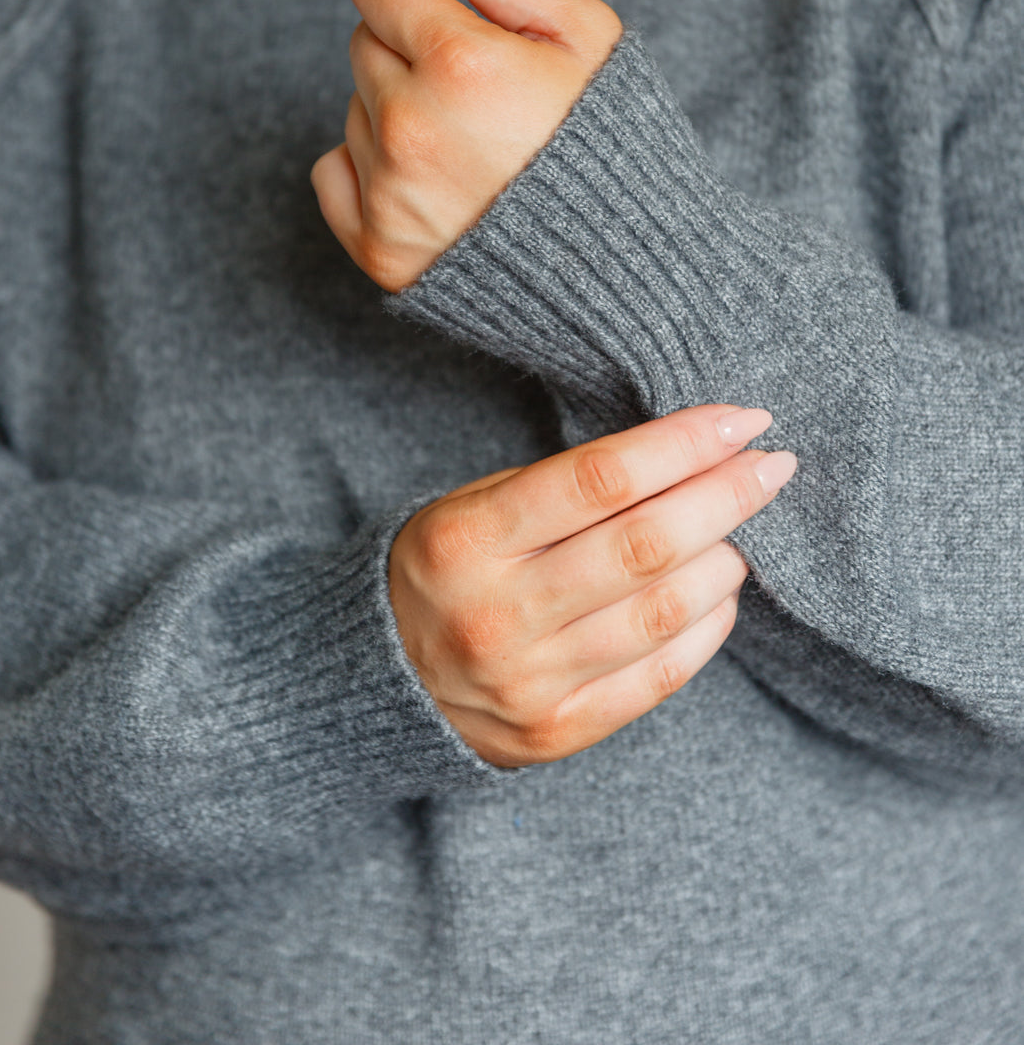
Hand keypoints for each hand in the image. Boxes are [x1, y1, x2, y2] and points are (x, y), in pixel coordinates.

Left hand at [312, 0, 622, 291]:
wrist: (630, 269)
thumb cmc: (613, 140)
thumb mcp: (580, 31)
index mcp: (461, 64)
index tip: (462, 22)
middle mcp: (411, 129)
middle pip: (363, 41)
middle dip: (414, 51)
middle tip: (485, 96)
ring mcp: (388, 196)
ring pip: (355, 106)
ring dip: (400, 111)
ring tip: (476, 147)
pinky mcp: (377, 250)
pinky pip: (334, 169)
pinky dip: (372, 168)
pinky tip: (439, 182)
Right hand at [389, 404, 796, 766]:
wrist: (378, 679)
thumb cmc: (447, 568)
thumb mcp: (475, 507)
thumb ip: (566, 489)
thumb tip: (691, 455)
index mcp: (467, 539)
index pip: (599, 480)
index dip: (683, 445)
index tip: (742, 420)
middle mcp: (496, 614)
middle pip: (643, 547)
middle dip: (725, 497)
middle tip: (775, 465)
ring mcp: (527, 681)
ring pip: (661, 614)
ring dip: (725, 561)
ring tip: (746, 529)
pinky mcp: (555, 732)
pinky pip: (657, 677)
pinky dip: (707, 628)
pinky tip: (723, 591)